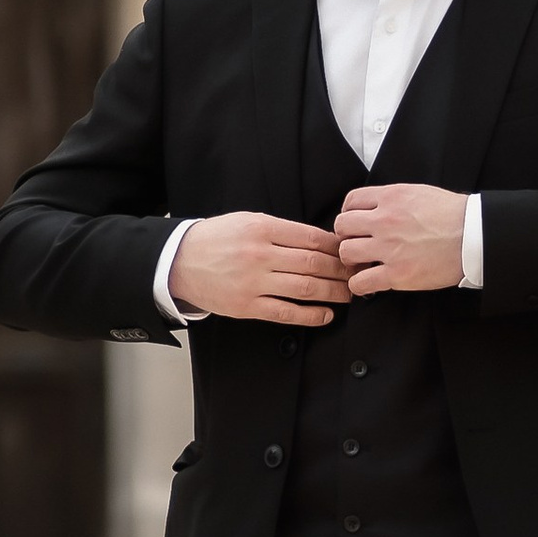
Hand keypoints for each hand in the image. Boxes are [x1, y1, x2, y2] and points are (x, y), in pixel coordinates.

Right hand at [170, 213, 350, 326]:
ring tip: (349, 294)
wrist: (180, 261)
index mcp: (262, 228)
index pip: (312, 238)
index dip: (336, 247)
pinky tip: (326, 315)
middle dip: (342, 270)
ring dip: (333, 292)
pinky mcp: (247, 306)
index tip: (350, 252)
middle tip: (358, 274)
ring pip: (305, 288)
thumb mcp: (247, 221)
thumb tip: (320, 241)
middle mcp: (260, 254)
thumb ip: (281, 230)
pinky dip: (310, 315)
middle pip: (314, 263)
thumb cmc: (216, 239)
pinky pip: (286, 312)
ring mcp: (254, 282)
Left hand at [335, 183, 469, 295]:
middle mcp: (385, 221)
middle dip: (346, 235)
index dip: (349, 213)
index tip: (354, 222)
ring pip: (346, 252)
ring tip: (361, 262)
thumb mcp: (419, 193)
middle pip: (342, 226)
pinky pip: (360, 282)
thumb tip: (377, 206)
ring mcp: (389, 248)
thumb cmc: (453, 215)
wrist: (474, 236)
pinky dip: (358, 285)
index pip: (351, 201)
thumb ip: (393, 199)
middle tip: (356, 242)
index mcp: (391, 198)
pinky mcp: (397, 274)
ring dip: (351, 258)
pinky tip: (366, 282)